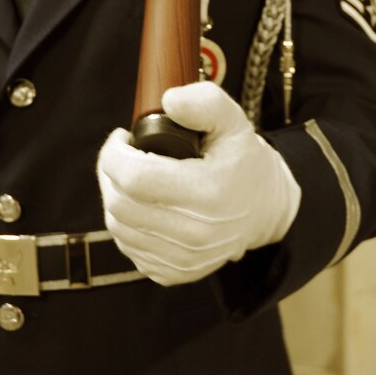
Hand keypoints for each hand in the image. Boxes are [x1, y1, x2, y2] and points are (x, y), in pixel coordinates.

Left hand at [97, 82, 300, 285]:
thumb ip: (204, 102)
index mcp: (208, 194)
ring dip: (115, 197)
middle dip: (110, 173)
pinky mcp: (176, 273)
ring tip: (131, 177)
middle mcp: (196, 235)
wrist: (265, 209)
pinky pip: (129, 248)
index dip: (114, 154)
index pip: (135, 178)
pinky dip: (126, 224)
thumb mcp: (233, 121)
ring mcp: (185, 260)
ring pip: (118, 228)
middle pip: (120, 205)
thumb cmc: (243, 161)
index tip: (122, 137)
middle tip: (123, 155)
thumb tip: (168, 101)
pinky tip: (142, 205)